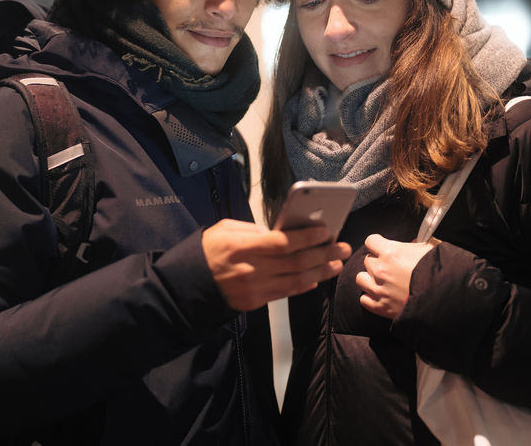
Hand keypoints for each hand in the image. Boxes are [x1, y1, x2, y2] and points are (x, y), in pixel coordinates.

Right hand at [202, 219, 350, 310]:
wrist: (188, 285)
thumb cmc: (207, 251)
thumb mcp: (223, 229)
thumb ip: (252, 230)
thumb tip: (279, 233)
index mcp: (240, 247)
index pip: (281, 242)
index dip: (307, 237)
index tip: (326, 230)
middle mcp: (250, 269)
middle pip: (295, 262)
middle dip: (323, 254)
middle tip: (342, 247)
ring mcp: (254, 288)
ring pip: (297, 280)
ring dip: (321, 271)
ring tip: (337, 263)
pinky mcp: (255, 302)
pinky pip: (286, 293)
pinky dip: (304, 285)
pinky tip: (317, 278)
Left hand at [356, 233, 434, 318]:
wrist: (446, 299)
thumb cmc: (441, 272)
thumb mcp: (430, 250)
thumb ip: (414, 245)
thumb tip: (411, 244)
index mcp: (390, 252)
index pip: (370, 241)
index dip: (378, 244)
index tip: (383, 248)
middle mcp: (381, 270)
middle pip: (367, 260)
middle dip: (377, 262)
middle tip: (391, 268)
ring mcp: (379, 289)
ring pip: (361, 279)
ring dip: (370, 279)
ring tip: (383, 282)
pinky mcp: (381, 308)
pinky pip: (364, 300)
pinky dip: (370, 298)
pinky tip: (381, 296)